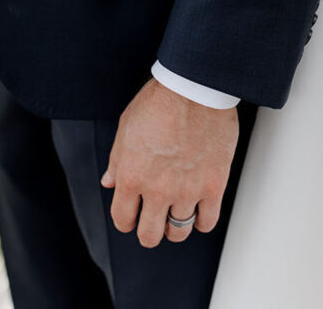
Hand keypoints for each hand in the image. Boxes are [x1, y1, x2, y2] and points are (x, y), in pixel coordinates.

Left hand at [102, 79, 238, 248]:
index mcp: (131, 175)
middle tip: (154, 220)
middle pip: (150, 235)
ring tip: (178, 212)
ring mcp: (186, 190)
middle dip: (149, 231)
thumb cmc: (160, 100)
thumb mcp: (126, 126)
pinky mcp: (213, 185)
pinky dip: (202, 220)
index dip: (126, 220)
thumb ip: (116, 160)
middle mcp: (157, 189)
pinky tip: (199, 208)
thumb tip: (109, 182)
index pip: (122, 219)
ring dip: (176, 226)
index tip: (132, 215)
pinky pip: (207, 222)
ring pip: (179, 232)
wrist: (195, 87)